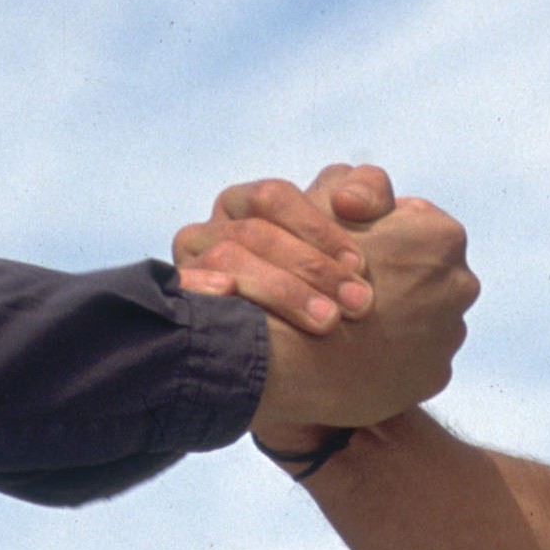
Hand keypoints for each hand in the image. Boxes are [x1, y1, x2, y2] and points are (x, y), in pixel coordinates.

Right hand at [173, 167, 391, 334]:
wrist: (302, 353)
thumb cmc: (331, 278)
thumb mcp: (355, 232)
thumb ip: (369, 196)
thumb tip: (348, 200)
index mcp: (248, 203)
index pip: (273, 197)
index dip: (318, 227)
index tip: (359, 264)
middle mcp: (213, 229)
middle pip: (254, 233)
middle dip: (311, 267)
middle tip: (358, 303)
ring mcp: (192, 265)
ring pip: (227, 259)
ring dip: (282, 290)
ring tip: (328, 321)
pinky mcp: (181, 302)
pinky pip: (186, 288)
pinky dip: (206, 289)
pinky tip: (233, 296)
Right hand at [249, 192, 476, 444]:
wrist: (295, 359)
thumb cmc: (305, 273)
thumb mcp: (325, 205)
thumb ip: (356, 188)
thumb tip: (366, 201)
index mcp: (443, 237)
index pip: (413, 221)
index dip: (375, 231)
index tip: (347, 247)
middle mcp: (461, 285)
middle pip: (424, 271)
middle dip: (395, 275)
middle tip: (347, 285)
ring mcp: (450, 336)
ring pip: (423, 316)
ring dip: (396, 316)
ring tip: (349, 322)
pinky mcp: (435, 377)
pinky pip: (415, 358)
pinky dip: (392, 355)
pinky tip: (358, 354)